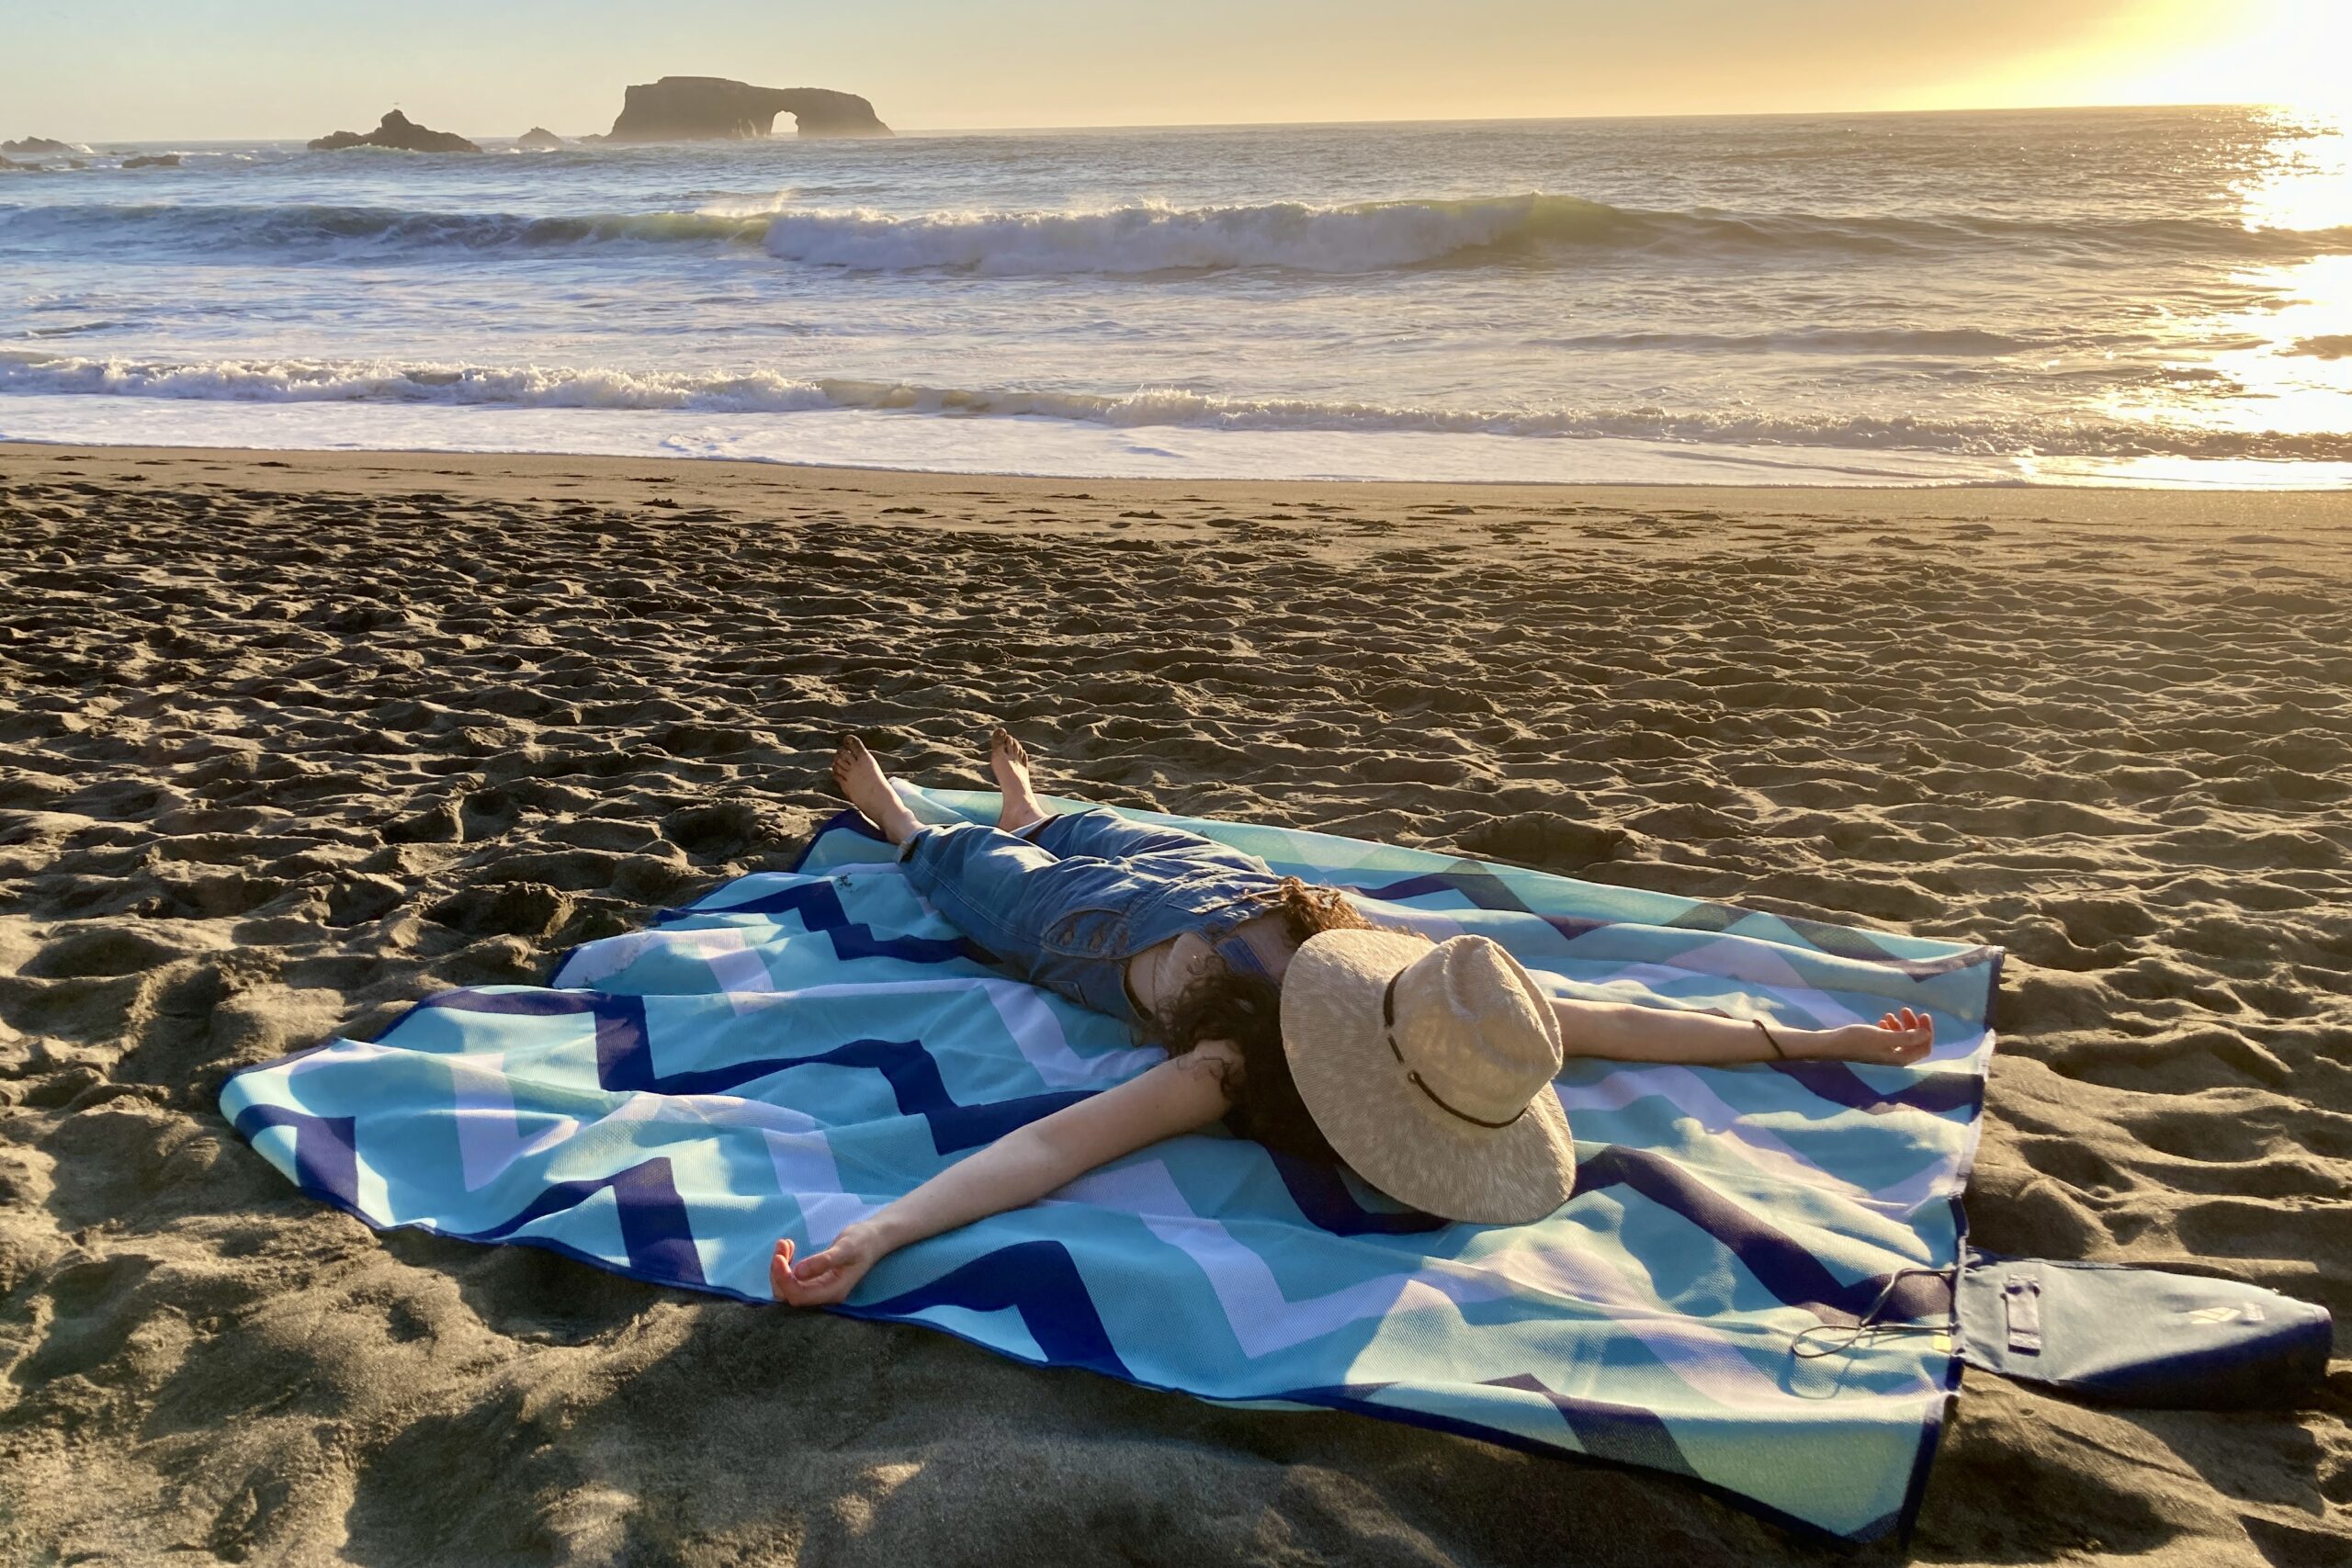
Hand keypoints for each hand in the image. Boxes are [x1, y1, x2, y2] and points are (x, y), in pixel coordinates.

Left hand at [771, 1224, 885, 1306]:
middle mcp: (823, 1295)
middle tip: (782, 1246)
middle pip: (789, 1295)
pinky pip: (792, 1279)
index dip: (784, 1279)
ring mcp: (818, 1289)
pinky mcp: (813, 1280)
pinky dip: (785, 1264)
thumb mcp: (846, 1248)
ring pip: (787, 1287)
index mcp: (833, 1292)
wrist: (872, 1238)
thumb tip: (798, 1272)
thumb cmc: (862, 1241)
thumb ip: (824, 1261)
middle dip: (779, 1272)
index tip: (778, 1257)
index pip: (799, 1296)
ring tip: (785, 1243)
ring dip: (780, 1267)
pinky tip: (789, 1246)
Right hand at [1800, 1008, 1934, 1065]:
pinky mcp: (1875, 1050)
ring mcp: (1884, 1055)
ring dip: (1901, 1025)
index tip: (1923, 1014)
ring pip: (1901, 1039)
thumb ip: (1907, 1037)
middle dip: (1913, 1025)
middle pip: (1913, 1043)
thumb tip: (1927, 1034)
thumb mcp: (1883, 1037)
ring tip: (1891, 1013)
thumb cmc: (1855, 1041)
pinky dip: (1890, 1028)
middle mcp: (1894, 1060)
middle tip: (1905, 1009)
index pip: (1924, 1048)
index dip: (1927, 1031)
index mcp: (1899, 1060)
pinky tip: (1882, 1020)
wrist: (1829, 1045)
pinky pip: (1889, 1039)